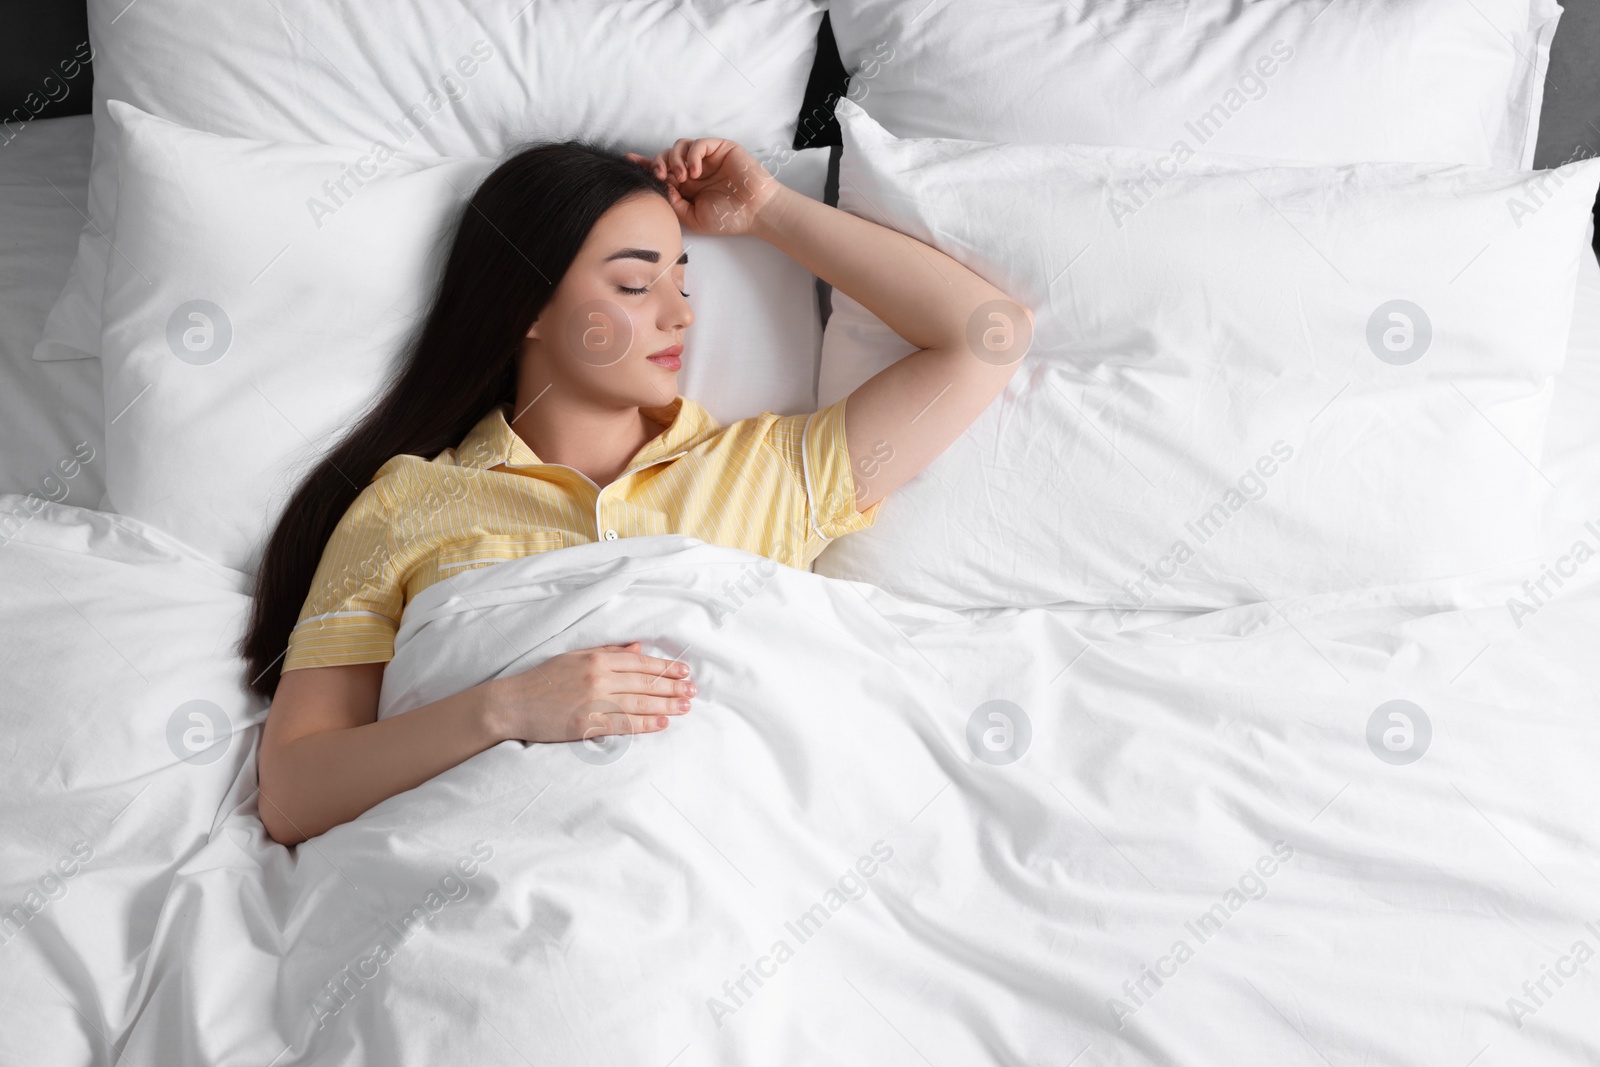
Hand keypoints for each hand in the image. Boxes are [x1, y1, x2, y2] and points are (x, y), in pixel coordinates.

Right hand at [483, 641, 694, 743]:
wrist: (512, 704)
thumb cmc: (542, 679)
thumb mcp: (574, 657)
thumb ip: (607, 652)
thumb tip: (638, 649)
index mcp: (596, 659)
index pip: (640, 663)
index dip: (666, 667)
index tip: (685, 671)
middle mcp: (598, 678)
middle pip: (645, 682)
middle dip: (673, 687)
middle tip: (694, 690)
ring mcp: (593, 702)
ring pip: (639, 703)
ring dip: (666, 705)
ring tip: (686, 706)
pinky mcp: (587, 724)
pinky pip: (623, 724)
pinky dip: (645, 724)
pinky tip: (662, 724)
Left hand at [625, 139, 785, 236]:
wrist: (754, 212)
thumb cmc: (727, 217)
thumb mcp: (692, 217)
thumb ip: (673, 202)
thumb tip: (658, 186)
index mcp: (686, 185)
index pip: (661, 170)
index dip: (644, 164)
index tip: (628, 160)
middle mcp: (694, 169)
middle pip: (665, 155)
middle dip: (657, 163)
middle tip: (661, 177)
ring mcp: (707, 158)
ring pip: (678, 145)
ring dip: (674, 160)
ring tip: (683, 177)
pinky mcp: (720, 148)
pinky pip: (698, 143)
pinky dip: (692, 155)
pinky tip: (695, 171)